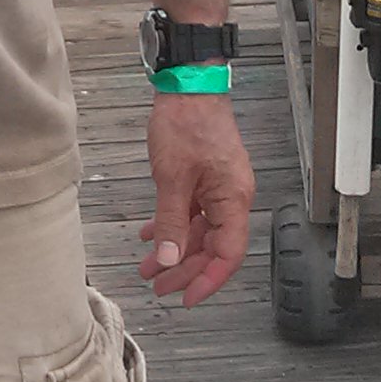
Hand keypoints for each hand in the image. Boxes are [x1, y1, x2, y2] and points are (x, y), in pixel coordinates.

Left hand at [137, 92, 253, 307]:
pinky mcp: (206, 177)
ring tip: (148, 266)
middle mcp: (231, 197)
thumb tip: (168, 260)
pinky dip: (173, 225)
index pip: (228, 255)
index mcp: (233, 200)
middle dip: (184, 269)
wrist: (188, 84)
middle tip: (157, 285)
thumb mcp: (172, 178)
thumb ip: (170, 222)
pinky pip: (192, 212)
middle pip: (212, 247)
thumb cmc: (187, 122)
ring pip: (199, 231)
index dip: (208, 281)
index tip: (185, 297)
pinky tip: (151, 234)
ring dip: (174, 249)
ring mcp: (219, 187)